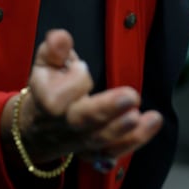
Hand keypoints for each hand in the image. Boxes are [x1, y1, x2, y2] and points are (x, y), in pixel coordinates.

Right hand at [8, 29, 162, 164]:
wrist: (38, 127)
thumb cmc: (47, 87)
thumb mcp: (46, 64)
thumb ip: (55, 48)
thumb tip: (61, 37)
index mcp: (47, 101)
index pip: (61, 93)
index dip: (75, 78)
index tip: (83, 66)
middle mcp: (62, 125)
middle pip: (82, 121)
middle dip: (107, 110)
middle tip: (132, 97)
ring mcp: (77, 141)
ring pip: (101, 140)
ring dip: (126, 129)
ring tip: (148, 117)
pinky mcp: (92, 152)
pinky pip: (112, 151)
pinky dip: (132, 141)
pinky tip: (150, 125)